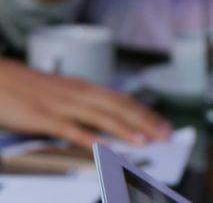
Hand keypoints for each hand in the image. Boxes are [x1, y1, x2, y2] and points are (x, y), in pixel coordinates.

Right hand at [0, 59, 170, 149]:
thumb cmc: (27, 87)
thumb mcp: (62, 92)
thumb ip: (83, 104)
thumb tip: (107, 119)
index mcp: (84, 88)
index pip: (123, 99)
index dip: (145, 113)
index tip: (163, 125)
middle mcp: (78, 93)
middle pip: (119, 106)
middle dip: (144, 121)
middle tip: (164, 134)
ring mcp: (61, 105)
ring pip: (100, 116)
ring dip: (123, 129)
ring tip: (143, 140)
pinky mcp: (43, 117)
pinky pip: (70, 129)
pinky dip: (89, 137)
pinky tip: (102, 146)